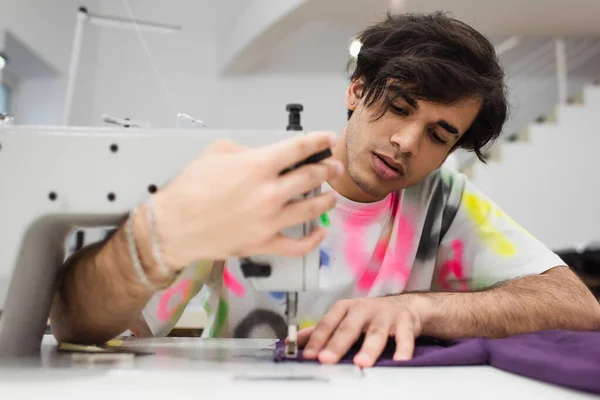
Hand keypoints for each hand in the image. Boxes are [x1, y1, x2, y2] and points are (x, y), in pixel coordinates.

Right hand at [149, 131, 342, 268]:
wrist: (173, 226)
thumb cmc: (189, 189)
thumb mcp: (216, 153)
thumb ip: (247, 151)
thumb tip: (264, 156)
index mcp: (258, 166)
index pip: (300, 149)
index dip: (318, 141)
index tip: (327, 139)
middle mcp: (269, 192)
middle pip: (312, 177)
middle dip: (327, 169)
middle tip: (333, 167)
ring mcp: (270, 220)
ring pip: (311, 209)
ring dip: (326, 200)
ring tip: (331, 195)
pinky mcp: (264, 243)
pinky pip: (297, 245)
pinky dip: (313, 239)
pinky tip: (320, 231)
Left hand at [296, 297, 424, 367]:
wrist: (405, 306)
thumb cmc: (369, 315)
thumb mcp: (344, 318)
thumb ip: (322, 330)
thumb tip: (294, 341)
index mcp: (346, 308)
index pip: (328, 323)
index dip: (317, 339)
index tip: (309, 355)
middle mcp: (364, 309)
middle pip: (349, 327)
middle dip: (338, 344)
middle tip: (327, 359)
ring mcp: (385, 315)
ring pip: (376, 332)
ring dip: (368, 348)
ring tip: (361, 363)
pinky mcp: (405, 323)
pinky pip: (404, 337)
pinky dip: (402, 349)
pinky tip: (398, 361)